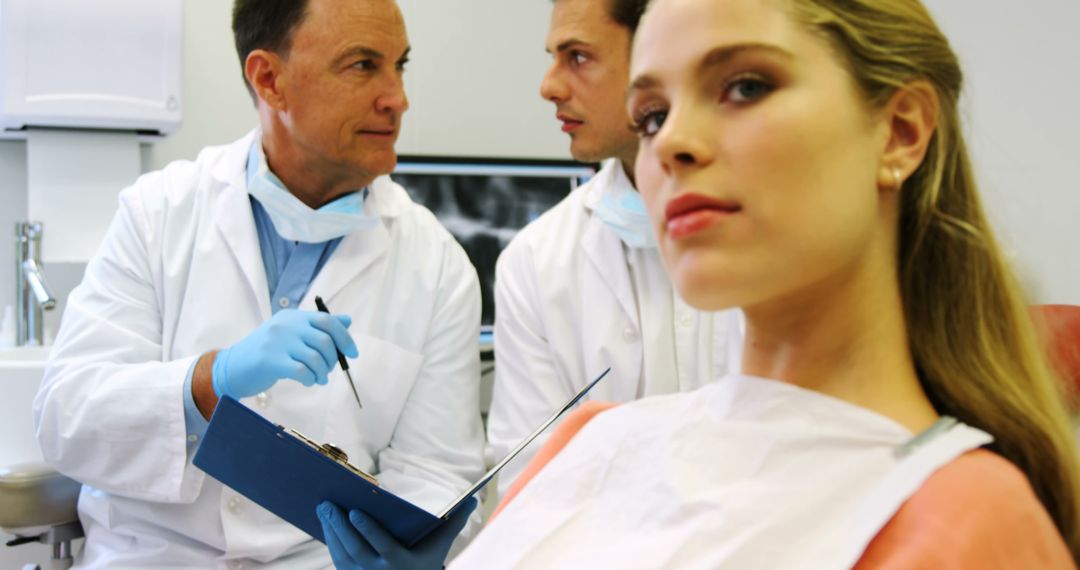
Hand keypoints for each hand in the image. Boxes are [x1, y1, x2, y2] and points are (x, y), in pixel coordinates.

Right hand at [212, 309, 358, 398]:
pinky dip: (311, 379)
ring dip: (322, 372)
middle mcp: (286, 325)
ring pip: (316, 358)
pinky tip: (308, 382)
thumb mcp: (291, 334)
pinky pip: (303, 371)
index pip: (327, 321)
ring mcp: (277, 342)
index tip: (352, 353)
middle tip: (327, 371)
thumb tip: (347, 321)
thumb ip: (318, 327)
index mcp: (293, 316)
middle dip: (333, 360)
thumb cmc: (266, 352)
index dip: (344, 337)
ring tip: (318, 379)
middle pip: (324, 341)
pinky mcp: (271, 360)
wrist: (232, 367)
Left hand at [317, 497, 476, 569]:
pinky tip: (326, 523)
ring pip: (342, 555)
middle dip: (339, 526)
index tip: (355, 512)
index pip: (383, 547)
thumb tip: (473, 499)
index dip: (368, 530)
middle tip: (327, 504)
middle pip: (355, 549)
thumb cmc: (425, 564)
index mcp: (402, 564)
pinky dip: (330, 541)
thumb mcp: (440, 547)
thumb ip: (453, 523)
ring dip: (330, 531)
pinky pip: (338, 560)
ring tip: (324, 508)